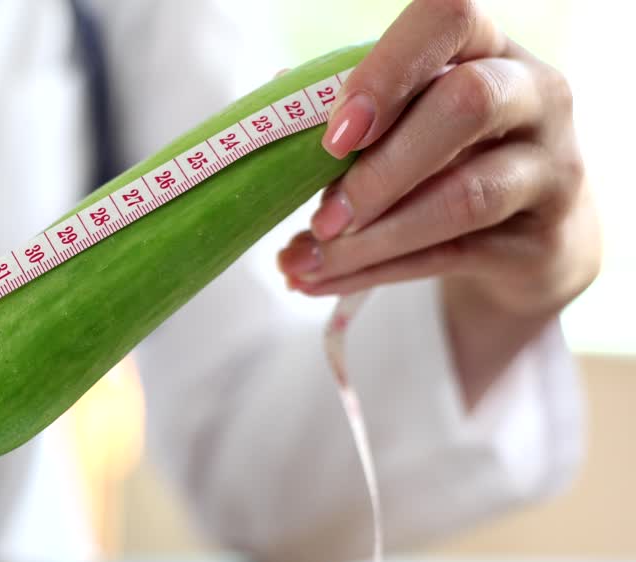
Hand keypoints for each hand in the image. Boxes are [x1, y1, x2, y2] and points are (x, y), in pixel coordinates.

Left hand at [277, 0, 599, 403]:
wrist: (532, 238)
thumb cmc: (446, 160)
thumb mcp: (408, 122)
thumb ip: (352, 116)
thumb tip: (266, 118)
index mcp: (487, 47)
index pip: (449, 19)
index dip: (387, 71)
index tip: (335, 133)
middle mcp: (533, 94)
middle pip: (467, 104)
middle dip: (380, 169)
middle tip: (321, 216)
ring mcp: (549, 167)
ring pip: (463, 196)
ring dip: (373, 236)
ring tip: (309, 259)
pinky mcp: (541, 239)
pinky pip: (453, 255)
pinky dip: (376, 272)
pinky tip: (320, 282)